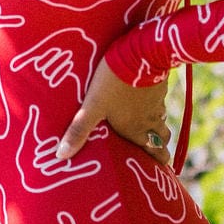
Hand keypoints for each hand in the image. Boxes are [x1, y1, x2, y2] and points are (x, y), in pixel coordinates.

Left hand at [57, 60, 171, 164]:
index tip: (161, 170)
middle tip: (155, 151)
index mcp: (136, 130)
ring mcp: (158, 101)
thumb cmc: (113, 83)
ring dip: (156, 124)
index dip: (160, 163)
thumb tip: (60, 155)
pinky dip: (154, 104)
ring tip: (147, 126)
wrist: (139, 53)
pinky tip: (145, 98)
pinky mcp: (159, 84)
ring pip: (162, 119)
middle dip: (159, 146)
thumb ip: (78, 130)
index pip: (158, 153)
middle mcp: (151, 119)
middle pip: (163, 139)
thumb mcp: (92, 106)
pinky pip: (160, 100)